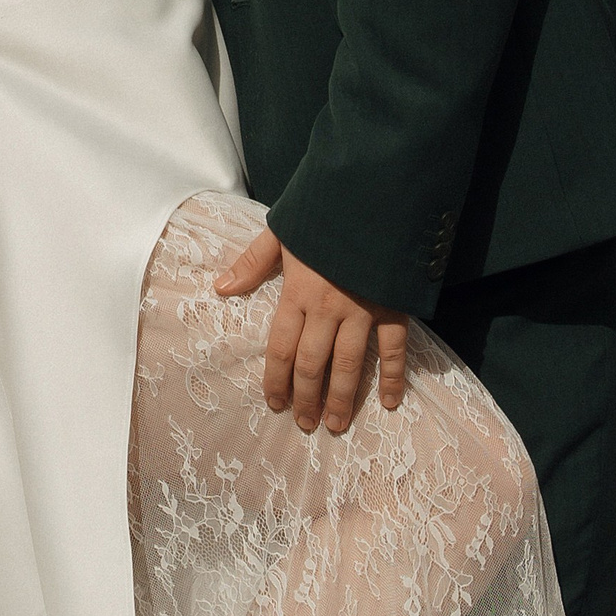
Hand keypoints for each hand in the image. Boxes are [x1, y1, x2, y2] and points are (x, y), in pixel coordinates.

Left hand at [215, 228, 407, 434]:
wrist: (373, 190)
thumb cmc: (324, 208)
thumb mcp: (282, 231)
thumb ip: (253, 262)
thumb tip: (221, 288)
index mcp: (298, 292)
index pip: (280, 349)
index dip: (276, 381)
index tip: (274, 404)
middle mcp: (328, 309)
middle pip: (312, 365)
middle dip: (307, 399)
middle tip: (306, 424)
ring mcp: (363, 310)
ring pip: (349, 365)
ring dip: (342, 399)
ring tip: (337, 425)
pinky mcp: (394, 306)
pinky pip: (395, 349)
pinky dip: (393, 377)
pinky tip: (389, 402)